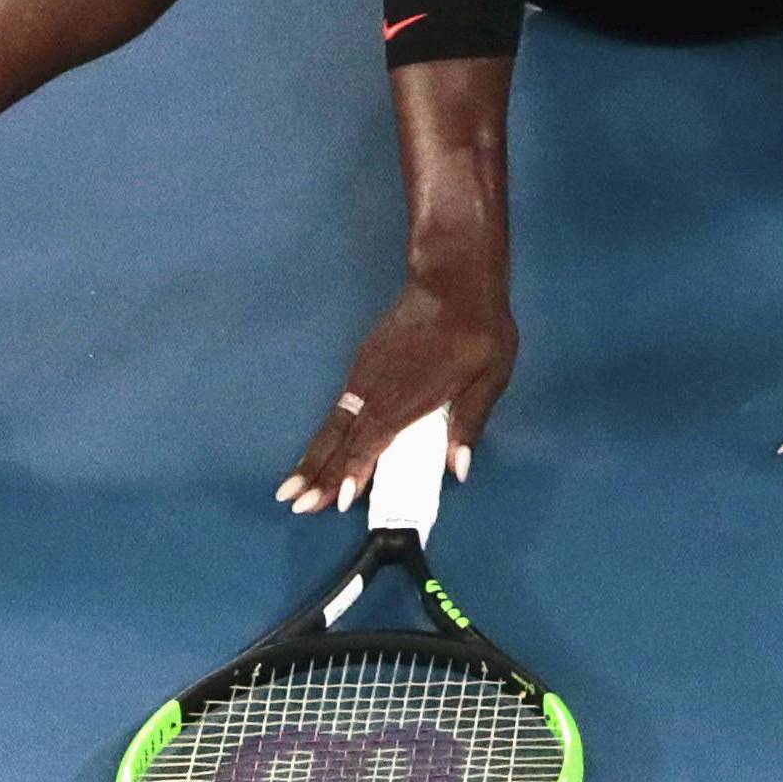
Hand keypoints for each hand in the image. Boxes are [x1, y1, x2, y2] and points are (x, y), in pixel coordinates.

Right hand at [275, 259, 516, 516]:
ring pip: (335, 422)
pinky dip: (326, 432)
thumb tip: (457, 470)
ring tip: (292, 488)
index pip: (374, 439)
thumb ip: (469, 423)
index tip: (338, 500)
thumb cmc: (478, 329)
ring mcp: (366, 371)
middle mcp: (379, 386)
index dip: (356, 471)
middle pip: (343, 436)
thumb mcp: (490, 376)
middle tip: (293, 504)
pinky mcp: (364, 360)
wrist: (453, 277)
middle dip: (318, 472)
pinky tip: (321, 448)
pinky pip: (340, 406)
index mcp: (409, 394)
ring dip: (314, 456)